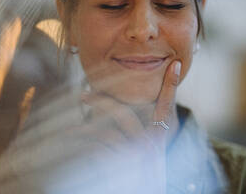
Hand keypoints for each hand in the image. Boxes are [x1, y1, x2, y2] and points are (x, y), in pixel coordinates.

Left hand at [80, 60, 181, 192]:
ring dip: (84, 131)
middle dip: (99, 102)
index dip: (171, 85)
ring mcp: (136, 156)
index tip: (175, 65)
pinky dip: (86, 150)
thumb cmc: (145, 173)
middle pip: (122, 114)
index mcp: (160, 136)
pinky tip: (76, 147)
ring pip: (105, 134)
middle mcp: (151, 143)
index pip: (167, 105)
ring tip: (70, 131)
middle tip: (82, 95)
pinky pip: (98, 152)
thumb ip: (141, 131)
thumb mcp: (149, 150)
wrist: (149, 193)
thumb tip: (117, 113)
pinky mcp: (122, 167)